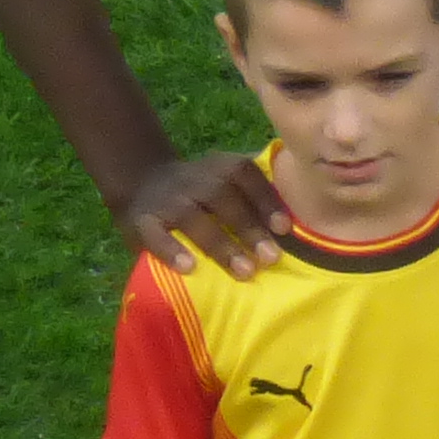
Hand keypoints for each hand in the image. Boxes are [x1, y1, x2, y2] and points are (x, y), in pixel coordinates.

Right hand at [121, 149, 286, 279]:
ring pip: (192, 217)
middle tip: (270, 258)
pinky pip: (155, 233)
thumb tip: (296, 222)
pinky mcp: (141, 220)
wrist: (142, 181)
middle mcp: (193, 178)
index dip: (265, 199)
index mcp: (220, 166)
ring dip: (220, 245)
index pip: (245, 175)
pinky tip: (189, 267)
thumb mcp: (226, 181)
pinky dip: (171, 249)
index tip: (284, 228)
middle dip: (248, 229)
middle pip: (222, 198)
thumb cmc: (203, 192)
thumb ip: (254, 194)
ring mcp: (166, 199)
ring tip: (244, 271)